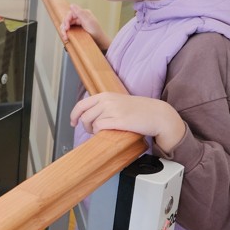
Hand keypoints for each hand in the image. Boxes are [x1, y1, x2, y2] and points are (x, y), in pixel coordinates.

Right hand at [60, 4, 110, 49]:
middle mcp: (80, 17)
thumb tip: (71, 5)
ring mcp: (78, 23)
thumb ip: (80, 12)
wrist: (100, 41)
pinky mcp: (77, 29)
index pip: (70, 14)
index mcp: (83, 13)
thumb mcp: (88, 21)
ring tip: (65, 37)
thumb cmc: (96, 31)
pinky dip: (66, 33)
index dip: (66, 20)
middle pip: (67, 20)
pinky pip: (68, 29)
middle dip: (64, 27)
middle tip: (64, 34)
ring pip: (66, 25)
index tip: (66, 28)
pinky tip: (66, 37)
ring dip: (64, 31)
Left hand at [70, 92, 185, 152]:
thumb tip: (89, 114)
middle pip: (84, 116)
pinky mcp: (119, 121)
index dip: (74, 115)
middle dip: (85, 126)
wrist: (157, 114)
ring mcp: (113, 110)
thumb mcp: (118, 101)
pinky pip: (99, 128)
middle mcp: (107, 101)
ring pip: (91, 123)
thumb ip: (104, 105)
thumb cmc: (139, 110)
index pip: (81, 104)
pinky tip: (107, 133)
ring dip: (93, 130)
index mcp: (105, 95)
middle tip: (92, 131)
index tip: (73, 122)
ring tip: (101, 132)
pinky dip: (100, 133)